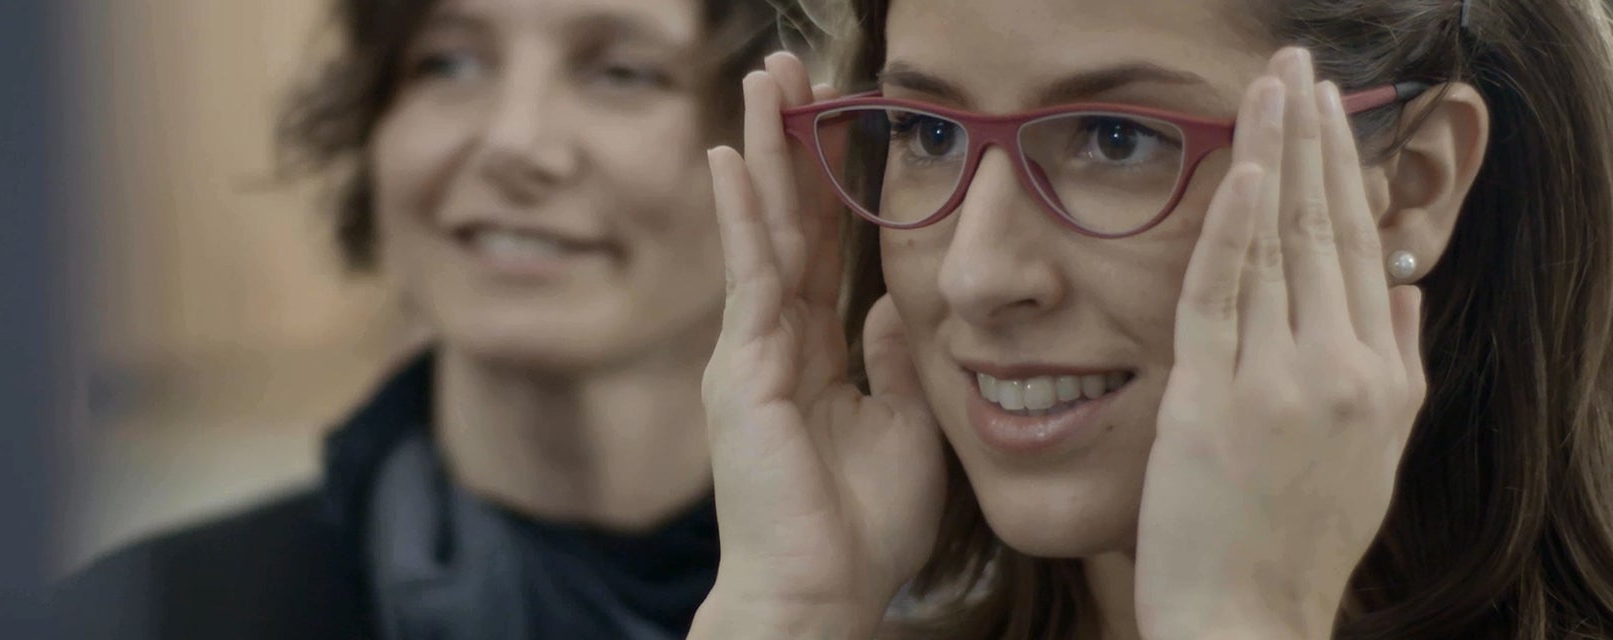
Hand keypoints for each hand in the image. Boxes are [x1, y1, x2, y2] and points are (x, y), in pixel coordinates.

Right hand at [691, 52, 946, 638]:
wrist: (820, 593)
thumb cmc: (860, 531)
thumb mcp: (904, 428)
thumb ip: (892, 362)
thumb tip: (891, 306)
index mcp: (816, 359)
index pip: (822, 251)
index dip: (829, 187)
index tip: (837, 122)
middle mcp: (775, 344)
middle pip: (786, 225)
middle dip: (787, 146)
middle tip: (785, 71)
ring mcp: (751, 353)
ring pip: (763, 232)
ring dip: (763, 153)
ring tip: (761, 83)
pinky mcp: (742, 367)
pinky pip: (748, 274)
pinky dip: (742, 214)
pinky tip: (732, 156)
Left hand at [1135, 49, 1428, 637]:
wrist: (1249, 619)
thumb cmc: (1300, 538)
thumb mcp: (1376, 454)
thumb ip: (1394, 364)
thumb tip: (1399, 290)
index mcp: (1385, 379)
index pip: (1362, 249)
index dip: (1343, 173)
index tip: (1330, 112)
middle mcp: (1343, 371)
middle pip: (1326, 231)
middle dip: (1314, 140)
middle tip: (1302, 66)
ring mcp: (1278, 383)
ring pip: (1278, 248)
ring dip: (1273, 156)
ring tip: (1272, 87)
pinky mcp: (1211, 399)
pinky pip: (1222, 293)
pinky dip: (1230, 225)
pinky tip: (1236, 167)